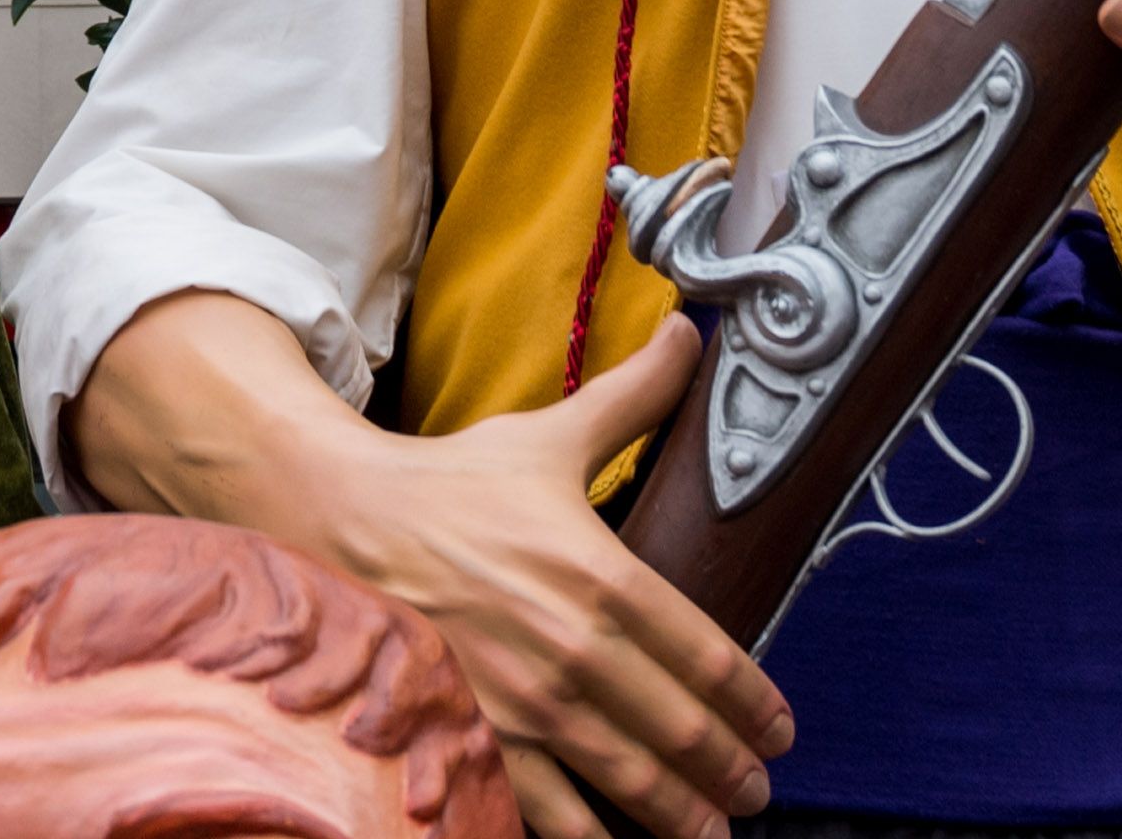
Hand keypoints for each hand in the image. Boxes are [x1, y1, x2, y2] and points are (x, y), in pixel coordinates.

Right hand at [295, 319, 788, 838]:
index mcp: (604, 577)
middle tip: (756, 794)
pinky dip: (591, 838)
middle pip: (681, 733)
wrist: (341, 521)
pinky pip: (547, 812)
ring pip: (628, 784)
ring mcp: (525, 704)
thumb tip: (691, 333)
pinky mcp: (477, 737)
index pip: (709, 660)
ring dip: (682, 819)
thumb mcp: (550, 435)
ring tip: (710, 834)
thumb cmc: (451, 483)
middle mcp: (574, 651)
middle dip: (731, 773)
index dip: (757, 707)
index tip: (780, 733)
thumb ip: (634, 395)